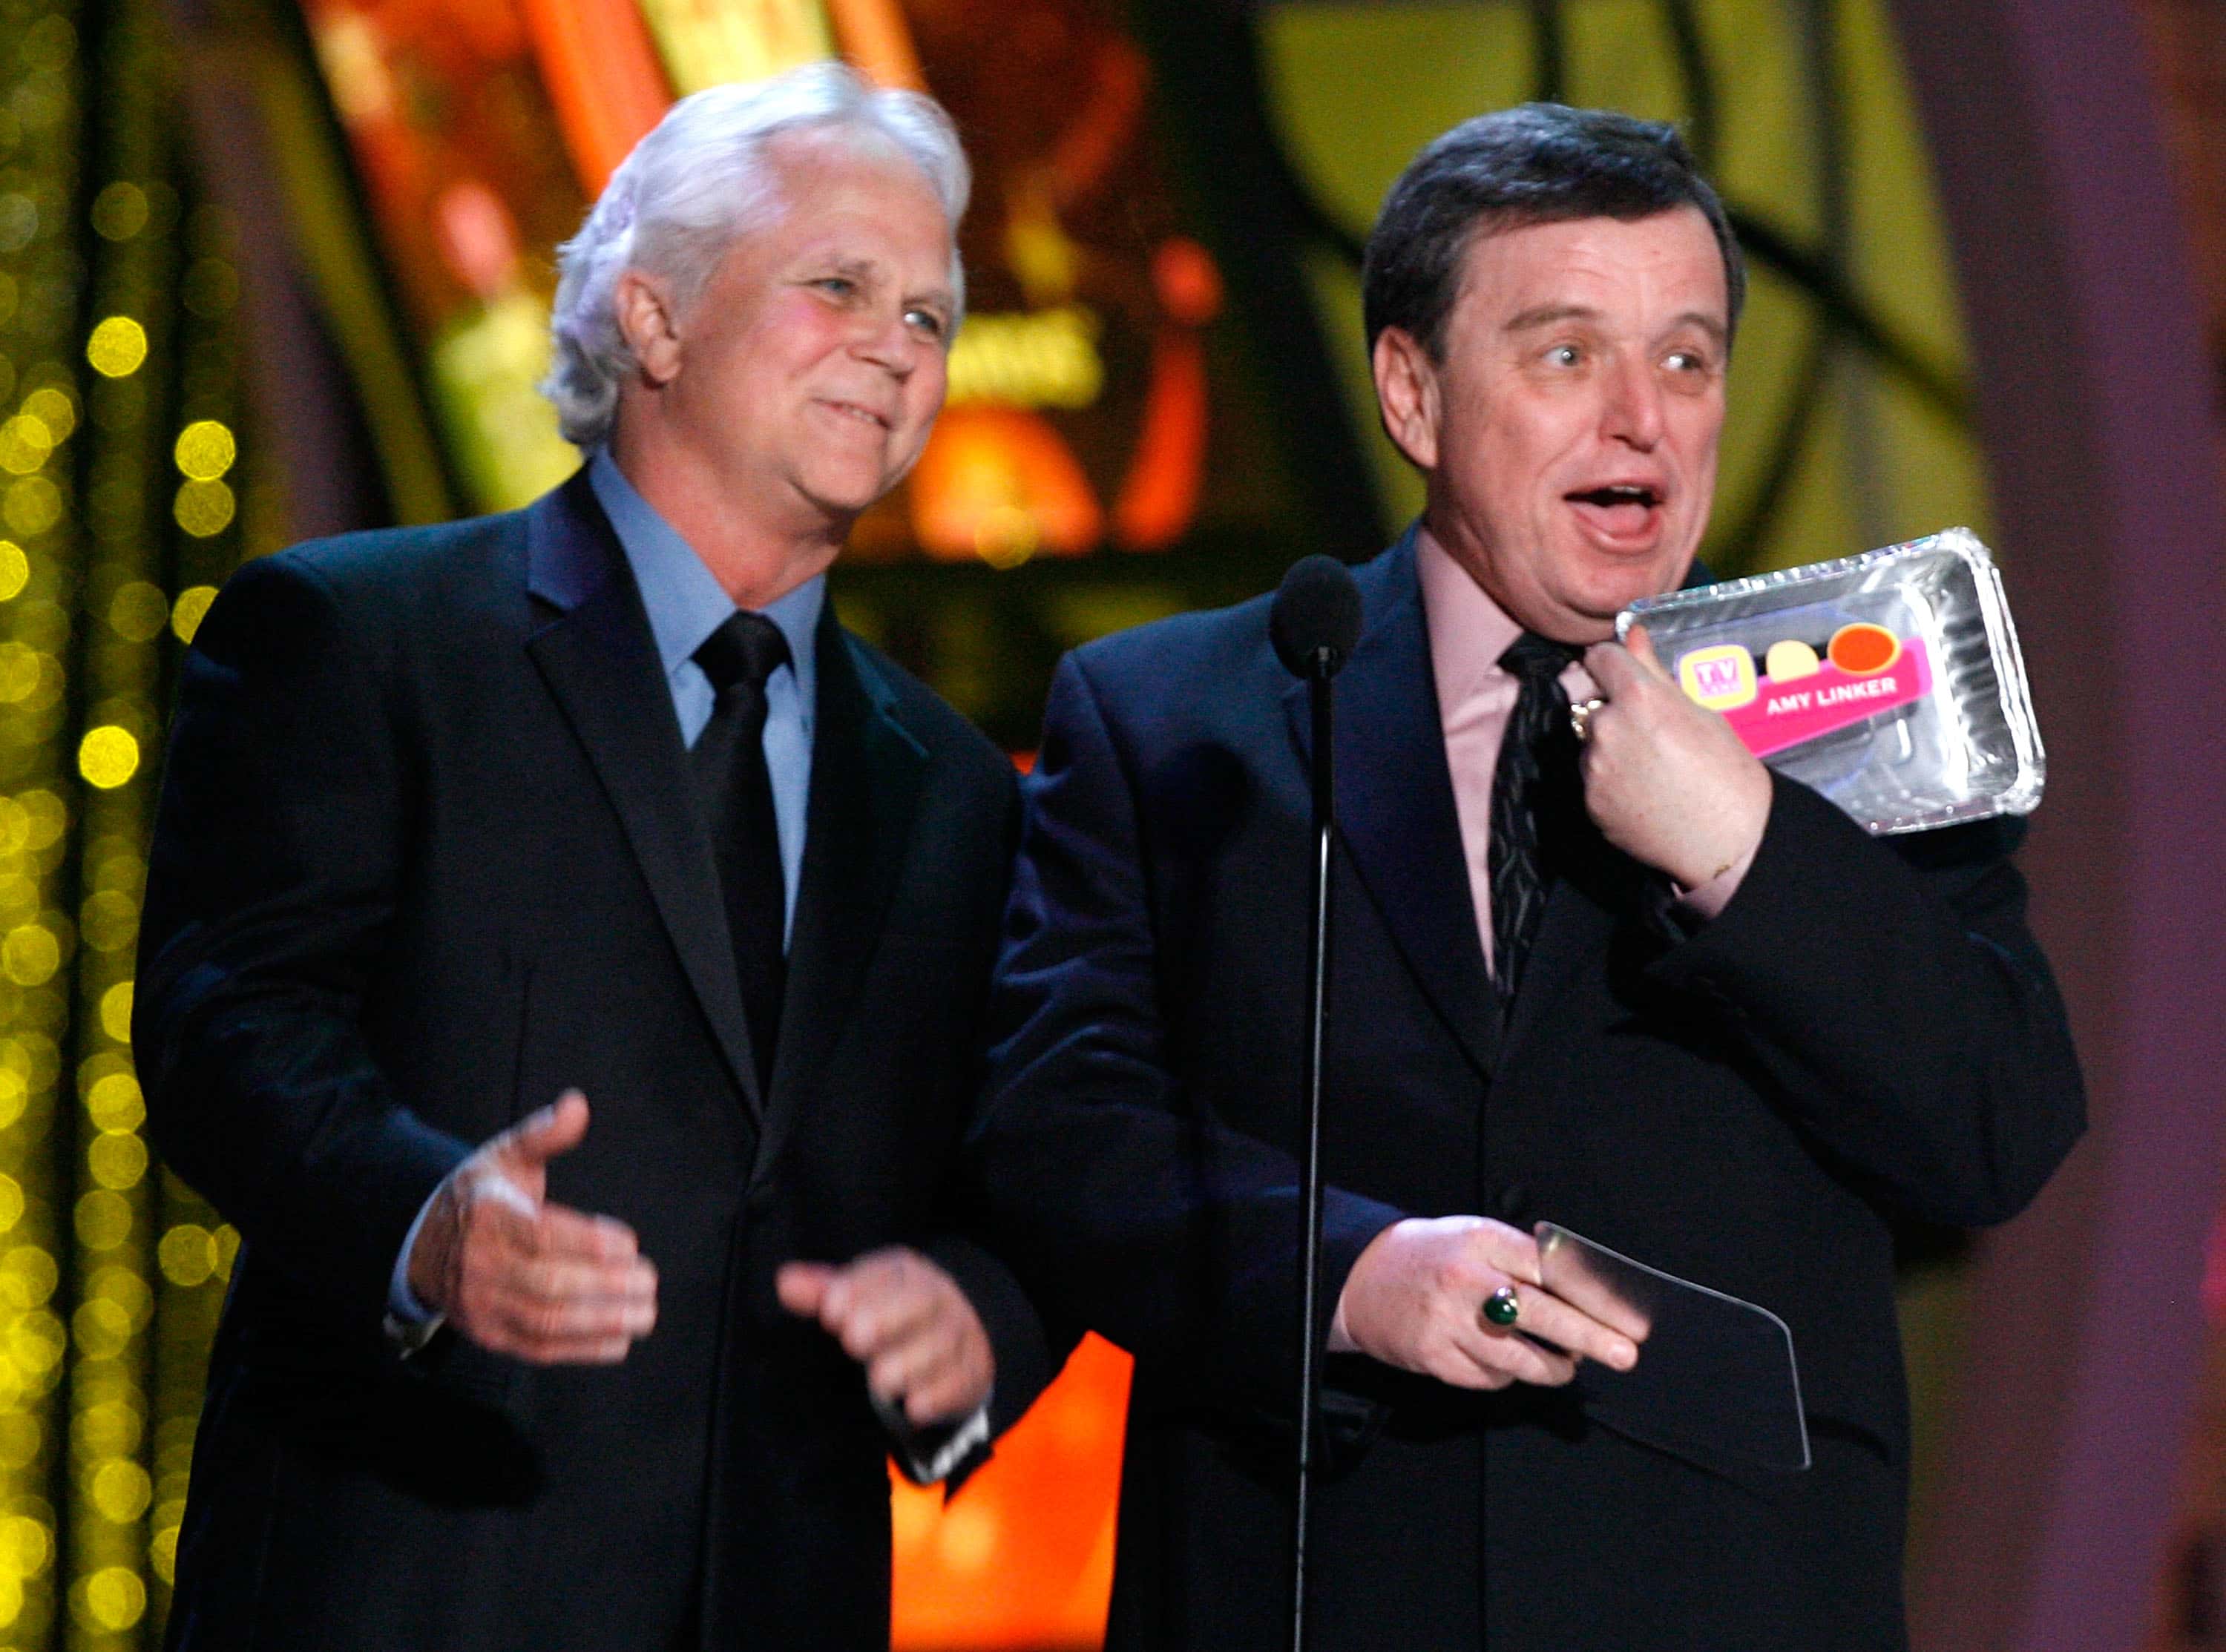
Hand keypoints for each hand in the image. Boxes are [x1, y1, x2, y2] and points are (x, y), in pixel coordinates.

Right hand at [406, 1091, 657, 1363]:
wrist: (423, 1248)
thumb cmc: (480, 1198)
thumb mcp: (504, 1157)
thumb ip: (543, 1135)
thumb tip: (577, 1105)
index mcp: (487, 1216)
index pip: (540, 1236)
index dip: (588, 1243)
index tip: (629, 1243)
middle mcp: (480, 1265)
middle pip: (547, 1285)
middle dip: (605, 1287)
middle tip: (649, 1280)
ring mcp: (483, 1306)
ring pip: (545, 1322)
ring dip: (601, 1322)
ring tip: (645, 1312)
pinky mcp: (491, 1335)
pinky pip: (539, 1349)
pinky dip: (582, 1349)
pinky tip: (619, 1339)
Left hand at [777, 1248, 992, 1426]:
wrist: (963, 1335)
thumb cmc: (895, 1315)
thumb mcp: (861, 1297)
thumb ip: (823, 1292)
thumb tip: (784, 1281)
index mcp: (906, 1274)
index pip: (888, 1273)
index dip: (859, 1289)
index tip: (830, 1309)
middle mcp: (937, 1299)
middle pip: (920, 1301)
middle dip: (887, 1317)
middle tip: (854, 1338)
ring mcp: (959, 1335)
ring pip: (942, 1344)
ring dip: (911, 1363)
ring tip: (881, 1380)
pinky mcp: (970, 1372)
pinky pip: (960, 1381)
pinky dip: (939, 1395)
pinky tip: (914, 1407)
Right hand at [1335, 1215, 1642, 1389]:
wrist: (1362, 1278)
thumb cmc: (1433, 1256)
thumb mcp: (1477, 1239)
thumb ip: (1524, 1260)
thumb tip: (1584, 1299)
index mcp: (1484, 1241)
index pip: (1552, 1270)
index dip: (1595, 1298)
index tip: (1626, 1318)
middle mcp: (1467, 1279)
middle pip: (1544, 1315)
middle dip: (1591, 1338)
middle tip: (1624, 1354)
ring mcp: (1449, 1321)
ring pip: (1521, 1358)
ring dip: (1553, 1369)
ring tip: (1565, 1367)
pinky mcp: (1435, 1357)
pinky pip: (1490, 1377)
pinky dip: (1506, 1373)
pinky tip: (1504, 1360)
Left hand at [1579, 625, 1771, 889]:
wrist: (1729, 842)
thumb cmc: (1728, 774)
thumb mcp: (1700, 712)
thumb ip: (1655, 672)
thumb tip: (1631, 633)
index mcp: (1638, 696)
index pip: (1601, 657)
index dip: (1614, 663)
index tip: (1623, 672)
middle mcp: (1607, 727)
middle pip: (1596, 705)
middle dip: (1617, 714)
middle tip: (1654, 738)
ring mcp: (1594, 767)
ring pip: (1592, 743)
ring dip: (1611, 749)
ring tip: (1653, 771)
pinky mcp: (1589, 800)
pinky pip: (1593, 778)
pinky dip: (1610, 782)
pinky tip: (1643, 794)